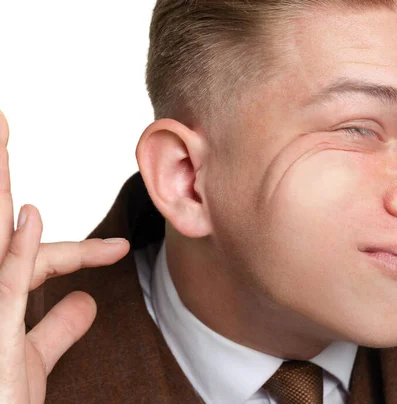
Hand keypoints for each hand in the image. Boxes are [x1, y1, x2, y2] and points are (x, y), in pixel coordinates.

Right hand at [0, 110, 130, 402]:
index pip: (43, 258)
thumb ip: (58, 327)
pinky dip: (17, 250)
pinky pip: (5, 284)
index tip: (122, 247)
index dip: (84, 250)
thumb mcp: (29, 358)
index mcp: (2, 295)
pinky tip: (32, 214)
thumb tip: (87, 300)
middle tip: (1, 119)